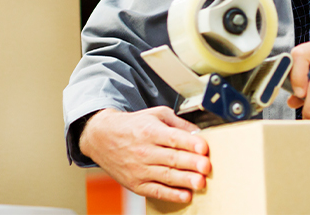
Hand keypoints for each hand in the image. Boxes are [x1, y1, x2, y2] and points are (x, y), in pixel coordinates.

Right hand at [79, 107, 210, 202]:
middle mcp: (145, 151)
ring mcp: (140, 169)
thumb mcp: (156, 115)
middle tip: (206, 167)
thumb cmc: (133, 125)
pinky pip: (156, 191)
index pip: (173, 138)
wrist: (103, 138)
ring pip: (166, 176)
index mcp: (151, 131)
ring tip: (200, 182)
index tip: (204, 147)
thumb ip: (178, 123)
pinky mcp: (136, 184)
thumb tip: (198, 132)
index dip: (189, 143)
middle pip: (172, 158)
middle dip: (191, 163)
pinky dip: (171, 195)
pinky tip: (185, 196)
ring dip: (185, 180)